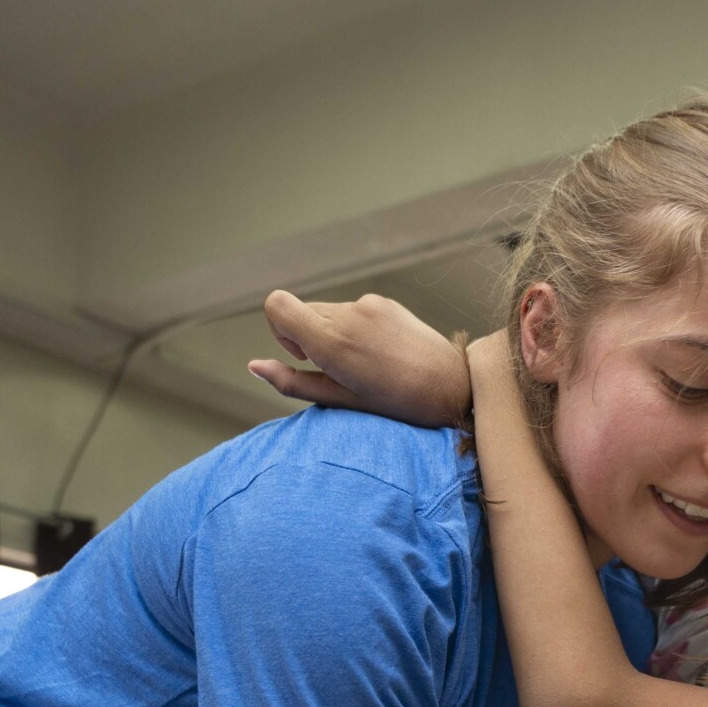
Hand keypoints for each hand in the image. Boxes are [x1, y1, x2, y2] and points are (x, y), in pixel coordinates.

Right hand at [247, 290, 471, 425]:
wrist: (453, 386)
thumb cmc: (396, 404)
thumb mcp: (341, 401)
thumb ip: (292, 382)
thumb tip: (254, 366)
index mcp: (332, 342)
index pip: (276, 305)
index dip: (279, 330)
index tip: (303, 354)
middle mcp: (348, 315)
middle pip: (301, 311)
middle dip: (307, 336)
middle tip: (339, 368)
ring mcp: (368, 305)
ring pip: (327, 311)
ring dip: (333, 333)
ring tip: (365, 364)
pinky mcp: (383, 302)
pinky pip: (351, 310)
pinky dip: (354, 328)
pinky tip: (380, 353)